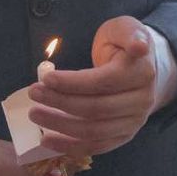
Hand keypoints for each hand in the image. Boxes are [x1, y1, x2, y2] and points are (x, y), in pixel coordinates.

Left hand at [25, 16, 159, 157]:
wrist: (142, 69)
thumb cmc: (124, 45)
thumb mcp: (125, 29)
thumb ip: (129, 34)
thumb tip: (139, 47)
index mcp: (142, 72)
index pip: (103, 82)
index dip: (73, 83)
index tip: (46, 78)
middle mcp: (142, 101)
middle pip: (96, 108)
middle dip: (60, 102)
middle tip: (34, 93)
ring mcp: (134, 122)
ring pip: (94, 131)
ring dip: (60, 125)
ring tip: (35, 114)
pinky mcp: (124, 136)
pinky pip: (96, 146)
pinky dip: (70, 146)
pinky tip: (47, 139)